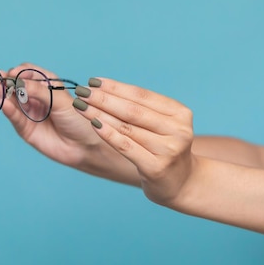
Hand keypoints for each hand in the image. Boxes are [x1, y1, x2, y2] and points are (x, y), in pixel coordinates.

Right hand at [0, 64, 134, 181]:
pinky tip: (3, 102)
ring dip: (1, 93)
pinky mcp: (26, 129)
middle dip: (5, 81)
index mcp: (48, 86)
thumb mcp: (60, 101)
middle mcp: (36, 98)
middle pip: (16, 86)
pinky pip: (15, 117)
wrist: (85, 147)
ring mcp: (30, 113)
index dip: (20, 72)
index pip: (28, 73)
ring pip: (11, 101)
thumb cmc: (79, 120)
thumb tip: (18, 82)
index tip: (15, 74)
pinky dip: (8, 109)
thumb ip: (39, 91)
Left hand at [72, 77, 195, 205]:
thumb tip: (104, 89)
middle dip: (104, 99)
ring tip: (81, 106)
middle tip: (82, 91)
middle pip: (132, 110)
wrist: (182, 183)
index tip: (93, 81)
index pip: (141, 95)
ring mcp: (168, 150)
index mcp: (179, 113)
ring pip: (126, 127)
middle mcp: (178, 130)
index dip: (115, 87)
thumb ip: (142, 109)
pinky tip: (94, 124)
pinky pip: (126, 146)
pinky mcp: (156, 167)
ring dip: (100, 114)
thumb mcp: (162, 125)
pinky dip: (108, 134)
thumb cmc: (164, 150)